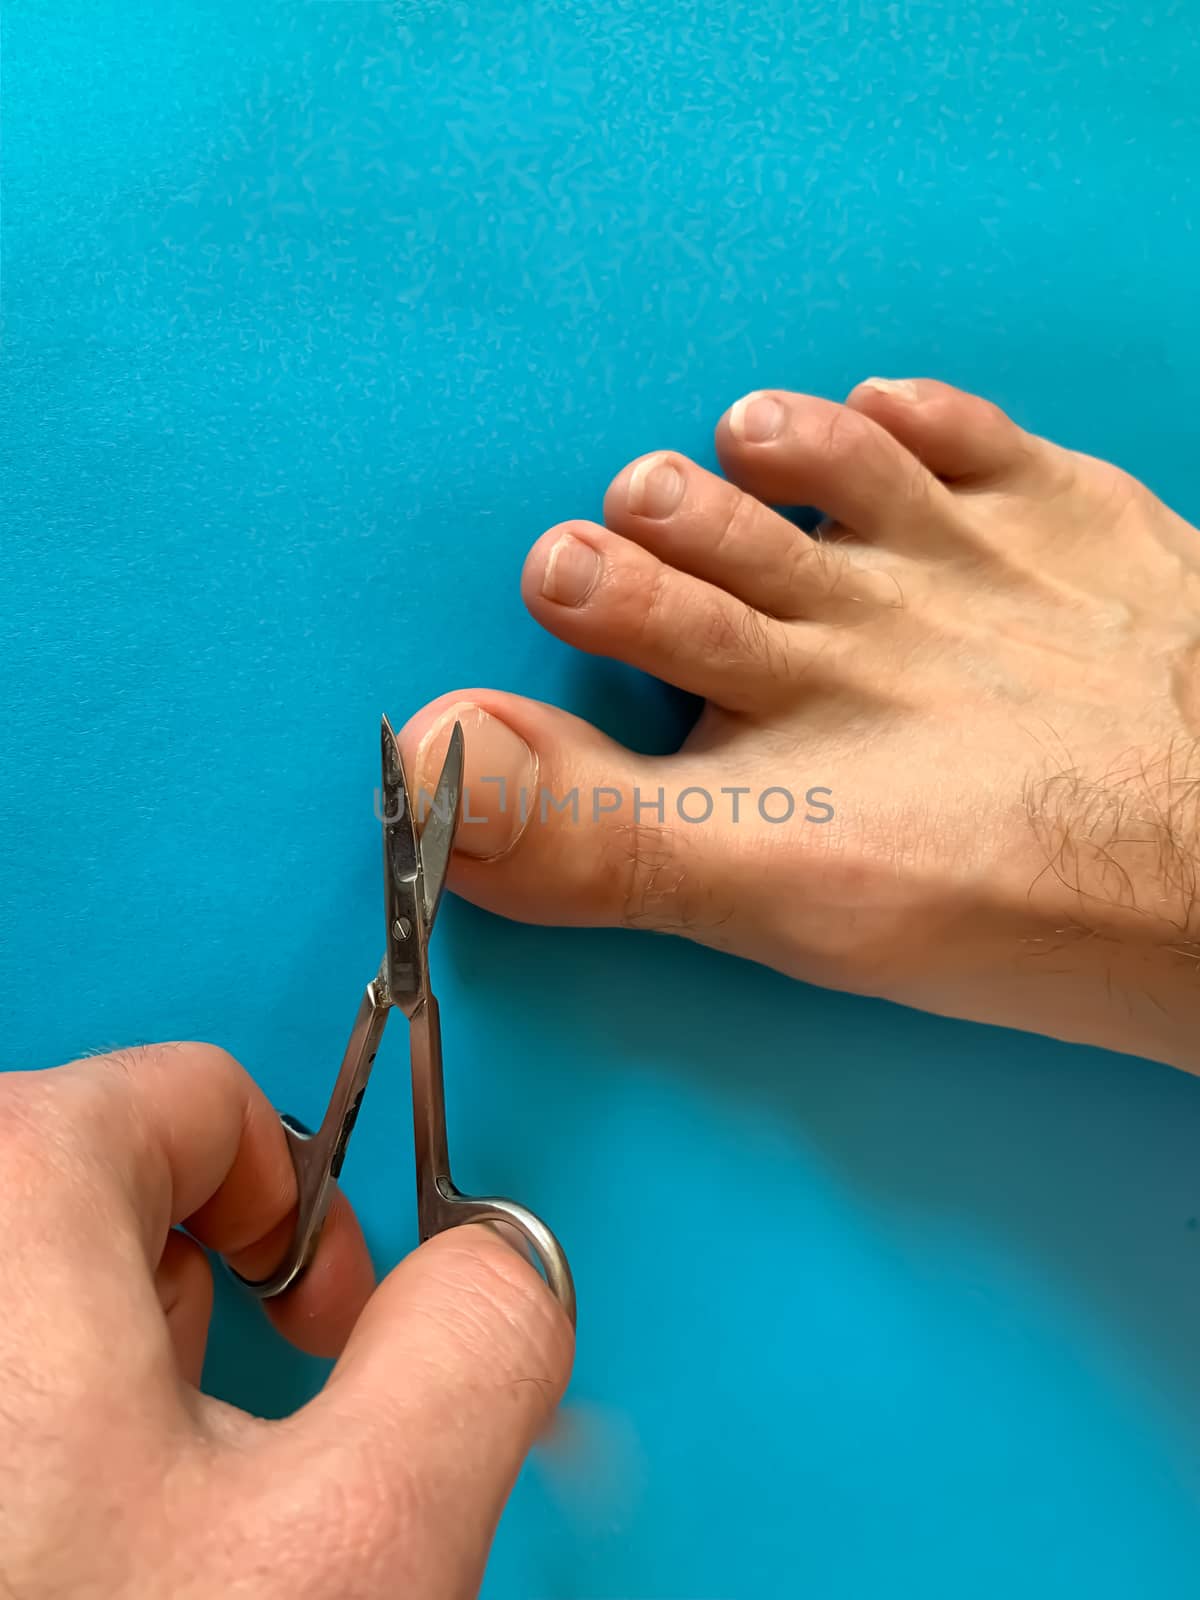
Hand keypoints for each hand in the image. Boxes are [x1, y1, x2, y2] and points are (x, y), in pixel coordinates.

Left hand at [0, 1043, 572, 1597]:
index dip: (306, 1206)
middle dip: (207, 1294)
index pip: (200, 1091)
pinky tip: (67, 1543)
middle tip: (232, 1436)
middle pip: (114, 1178)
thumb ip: (472, 1353)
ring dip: (120, 1369)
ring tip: (142, 1515)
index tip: (318, 1318)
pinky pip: (1, 1358)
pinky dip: (44, 1422)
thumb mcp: (353, 1545)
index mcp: (13, 1199)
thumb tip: (500, 1275)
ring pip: (41, 1278)